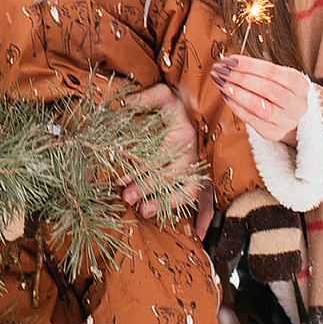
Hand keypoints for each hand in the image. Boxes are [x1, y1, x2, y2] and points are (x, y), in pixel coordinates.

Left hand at [121, 79, 206, 216]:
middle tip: (126, 198)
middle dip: (146, 189)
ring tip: (144, 211)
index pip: (157, 157)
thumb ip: (144, 97)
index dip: (137, 171)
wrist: (200, 106)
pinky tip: (192, 230)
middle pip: (169, 177)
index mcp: (182, 134)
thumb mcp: (163, 94)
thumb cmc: (179, 101)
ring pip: (186, 190)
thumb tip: (122, 104)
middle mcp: (194, 153)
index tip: (119, 181)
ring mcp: (200, 165)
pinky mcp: (203, 173)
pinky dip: (199, 213)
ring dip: (166, 203)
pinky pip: (203, 196)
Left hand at [212, 53, 315, 144]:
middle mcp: (296, 103)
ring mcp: (286, 120)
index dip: (248, 65)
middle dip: (239, 77)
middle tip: (220, 70)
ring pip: (258, 106)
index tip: (229, 59)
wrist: (297, 120)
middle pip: (265, 89)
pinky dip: (236, 107)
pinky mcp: (273, 132)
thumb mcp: (280, 79)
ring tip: (220, 82)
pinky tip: (226, 96)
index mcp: (299, 84)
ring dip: (236, 93)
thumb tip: (230, 63)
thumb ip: (259, 71)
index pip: (271, 72)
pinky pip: (251, 120)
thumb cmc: (282, 93)